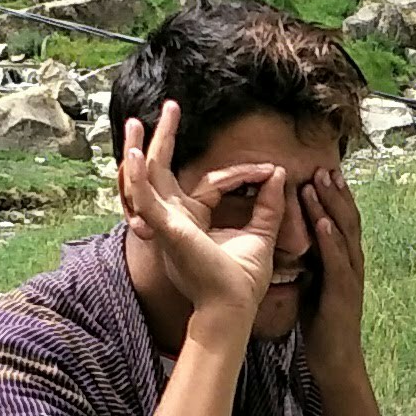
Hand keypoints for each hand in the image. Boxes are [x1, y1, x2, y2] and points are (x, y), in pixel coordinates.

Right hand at [120, 106, 289, 347]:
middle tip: (168, 107)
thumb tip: (279, 174)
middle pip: (160, 173)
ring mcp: (165, 224)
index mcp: (192, 221)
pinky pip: (146, 199)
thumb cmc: (241, 281)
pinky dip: (139, 177)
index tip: (268, 168)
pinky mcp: (165, 230)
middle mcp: (173, 220)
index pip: (209, 183)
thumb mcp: (261, 234)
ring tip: (137, 122)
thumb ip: (268, 205)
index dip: (240, 173)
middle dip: (160, 140)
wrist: (233, 308)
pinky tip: (136, 154)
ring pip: (145, 180)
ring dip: (139, 150)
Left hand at [302, 157, 370, 378]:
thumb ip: (310, 263)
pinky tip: (323, 223)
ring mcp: (350, 277)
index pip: (342, 221)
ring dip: (332, 207)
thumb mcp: (313, 285)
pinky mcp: (343, 293)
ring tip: (321, 184)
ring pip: (344, 235)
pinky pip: (337, 262)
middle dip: (335, 193)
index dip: (335, 197)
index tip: (324, 173)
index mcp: (344, 261)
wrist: (335, 358)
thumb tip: (294, 245)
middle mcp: (352, 264)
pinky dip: (331, 240)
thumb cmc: (322, 323)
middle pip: (347, 220)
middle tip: (324, 168)